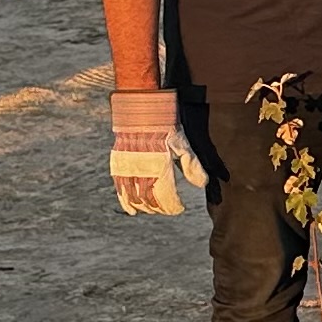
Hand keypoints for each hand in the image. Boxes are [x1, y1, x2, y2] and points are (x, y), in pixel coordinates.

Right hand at [110, 89, 205, 215]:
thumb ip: (192, 165)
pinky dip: (125, 202)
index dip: (173, 206)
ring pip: (134, 197)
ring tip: (152, 210)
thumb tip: (202, 183)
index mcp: (159, 166)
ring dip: (144, 207)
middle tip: (167, 210)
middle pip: (150, 199)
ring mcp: (128, 169)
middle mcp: (142, 170)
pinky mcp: (118, 166)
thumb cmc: (165, 127)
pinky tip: (131, 210)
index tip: (179, 209)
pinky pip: (120, 189)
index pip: (166, 196)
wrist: (140, 111)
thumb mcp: (182, 144)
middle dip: (159, 208)